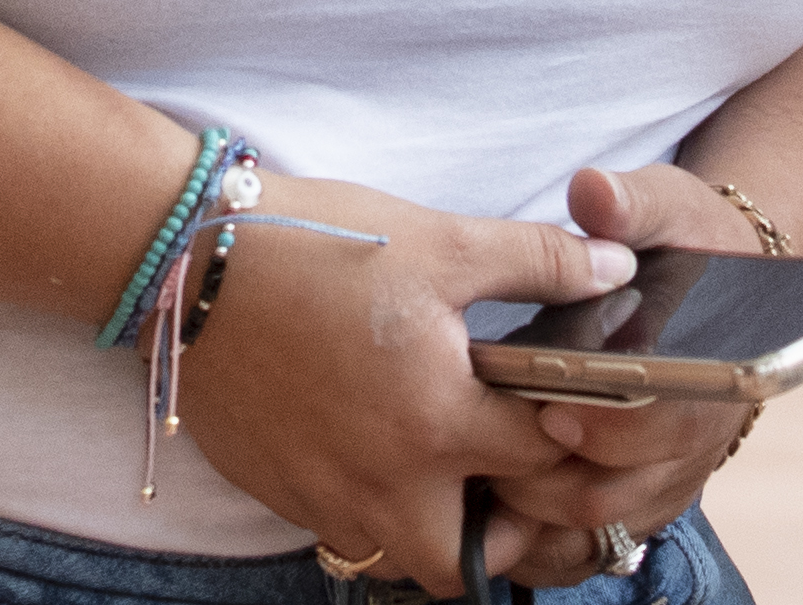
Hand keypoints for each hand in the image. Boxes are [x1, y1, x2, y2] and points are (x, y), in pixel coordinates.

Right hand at [167, 170, 625, 594]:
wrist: (186, 261)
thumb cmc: (316, 245)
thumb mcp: (439, 242)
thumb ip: (538, 262)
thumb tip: (616, 268)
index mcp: (437, 422)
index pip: (543, 463)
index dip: (573, 437)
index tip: (577, 409)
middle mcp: (385, 482)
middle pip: (468, 561)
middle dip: (501, 529)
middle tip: (511, 467)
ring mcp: (325, 497)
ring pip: (401, 554)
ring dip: (434, 525)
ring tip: (446, 460)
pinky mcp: (278, 492)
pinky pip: (345, 529)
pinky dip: (374, 506)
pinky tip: (377, 444)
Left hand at [476, 168, 771, 583]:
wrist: (716, 286)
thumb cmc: (684, 245)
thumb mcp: (664, 209)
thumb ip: (630, 205)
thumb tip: (594, 194)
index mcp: (712, 375)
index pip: (667, 423)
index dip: (610, 425)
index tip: (556, 410)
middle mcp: (692, 442)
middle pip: (619, 490)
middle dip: (550, 480)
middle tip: (487, 456)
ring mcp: (662, 481)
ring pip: (596, 531)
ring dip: (534, 520)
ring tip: (473, 488)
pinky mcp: (632, 504)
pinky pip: (585, 550)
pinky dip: (537, 547)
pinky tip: (488, 520)